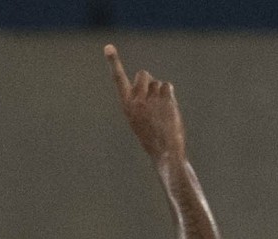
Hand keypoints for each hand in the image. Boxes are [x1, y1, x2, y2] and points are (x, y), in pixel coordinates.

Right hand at [104, 45, 185, 162]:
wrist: (164, 152)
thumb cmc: (152, 139)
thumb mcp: (140, 120)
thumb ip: (141, 101)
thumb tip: (152, 84)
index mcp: (127, 106)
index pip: (119, 80)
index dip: (114, 62)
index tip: (108, 47)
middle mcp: (136, 100)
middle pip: (142, 74)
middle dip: (149, 82)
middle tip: (153, 101)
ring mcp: (150, 98)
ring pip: (157, 82)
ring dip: (161, 93)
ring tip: (161, 112)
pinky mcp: (164, 97)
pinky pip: (167, 87)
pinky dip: (169, 97)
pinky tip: (168, 111)